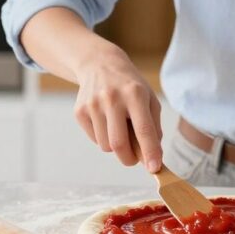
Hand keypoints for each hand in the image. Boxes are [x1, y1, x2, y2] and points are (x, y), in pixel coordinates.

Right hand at [74, 48, 162, 171]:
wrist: (100, 64)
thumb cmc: (130, 87)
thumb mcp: (149, 99)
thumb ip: (153, 128)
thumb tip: (153, 158)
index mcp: (135, 94)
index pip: (143, 129)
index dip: (150, 152)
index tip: (154, 168)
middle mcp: (112, 98)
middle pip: (119, 144)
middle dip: (129, 158)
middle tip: (134, 158)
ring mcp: (93, 104)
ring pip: (106, 146)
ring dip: (116, 147)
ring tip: (119, 128)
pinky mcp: (80, 111)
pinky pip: (95, 139)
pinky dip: (103, 138)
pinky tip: (106, 121)